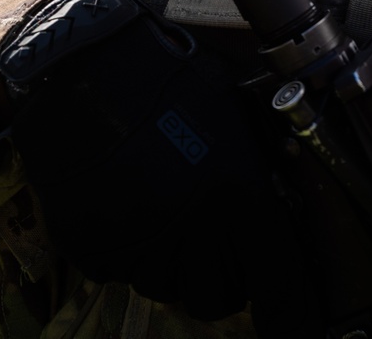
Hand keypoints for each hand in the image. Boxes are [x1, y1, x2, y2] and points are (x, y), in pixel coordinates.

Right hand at [0, 0, 290, 320]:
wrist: (84, 69)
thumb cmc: (167, 78)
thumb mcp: (233, 112)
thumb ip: (261, 170)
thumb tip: (281, 205)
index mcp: (238, 199)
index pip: (280, 282)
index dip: (288, 297)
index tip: (286, 302)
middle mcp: (191, 235)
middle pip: (222, 296)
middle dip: (225, 274)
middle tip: (216, 236)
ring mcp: (137, 250)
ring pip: (169, 287)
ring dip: (175, 261)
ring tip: (164, 203)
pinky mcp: (92, 253)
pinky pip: (121, 271)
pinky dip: (129, 249)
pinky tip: (126, 200)